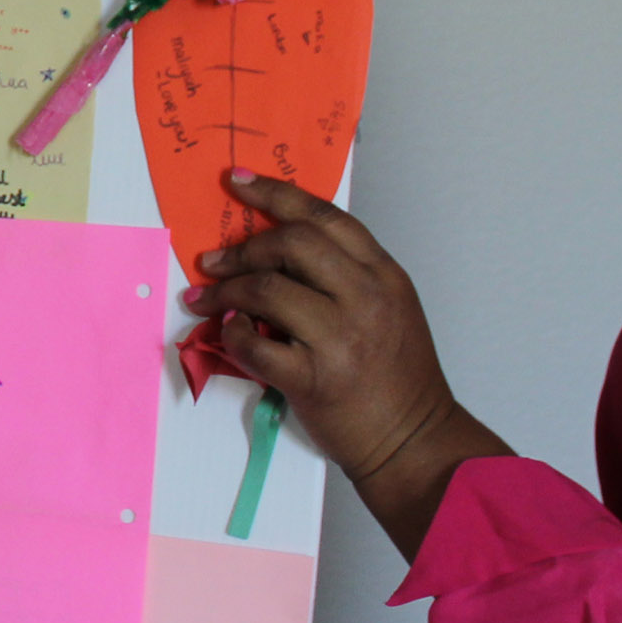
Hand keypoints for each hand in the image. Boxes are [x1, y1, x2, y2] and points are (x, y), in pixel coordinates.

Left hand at [190, 170, 507, 557]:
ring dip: (226, 291)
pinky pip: (255, 345)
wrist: (414, 441)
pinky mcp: (314, 379)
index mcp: (384, 275)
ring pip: (267, 289)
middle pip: (292, 243)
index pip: (325, 217)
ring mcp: (340, 338)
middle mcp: (365, 298)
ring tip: (206, 299)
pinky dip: (232, 335)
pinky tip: (227, 333)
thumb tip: (278, 254)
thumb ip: (346, 277)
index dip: (277, 193)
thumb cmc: (399, 379)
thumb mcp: (391, 309)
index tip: (239, 181)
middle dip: (245, 247)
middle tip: (215, 261)